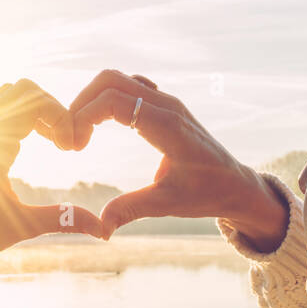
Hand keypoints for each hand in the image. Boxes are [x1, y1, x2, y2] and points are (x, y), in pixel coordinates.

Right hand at [69, 70, 289, 247]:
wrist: (236, 185)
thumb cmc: (208, 193)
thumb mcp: (168, 204)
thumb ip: (132, 209)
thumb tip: (100, 228)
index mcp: (167, 125)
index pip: (113, 100)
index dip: (84, 116)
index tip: (73, 147)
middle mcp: (166, 105)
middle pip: (110, 80)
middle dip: (81, 103)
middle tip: (70, 139)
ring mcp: (166, 101)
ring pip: (117, 80)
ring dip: (92, 100)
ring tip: (80, 134)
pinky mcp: (165, 106)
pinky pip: (129, 87)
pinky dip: (107, 99)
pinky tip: (100, 126)